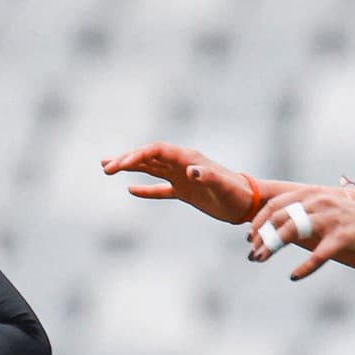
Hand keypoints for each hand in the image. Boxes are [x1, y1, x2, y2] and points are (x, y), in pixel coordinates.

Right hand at [102, 141, 258, 224]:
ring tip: (107, 167)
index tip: (119, 165)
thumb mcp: (224, 186)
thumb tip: (192, 170)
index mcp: (188, 158)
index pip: (156, 151)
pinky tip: (131, 190)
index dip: (137, 155)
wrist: (249, 204)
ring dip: (130, 167)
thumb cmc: (237, 194)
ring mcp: (182, 177)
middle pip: (149, 156)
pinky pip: (160, 188)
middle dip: (126, 160)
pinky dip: (145, 189)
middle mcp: (182, 164)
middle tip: (106, 167)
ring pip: (150, 168)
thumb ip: (208, 176)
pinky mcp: (184, 191)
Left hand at [247, 189, 354, 279]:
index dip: (258, 221)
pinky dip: (304, 267)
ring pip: (292, 231)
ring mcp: (331, 219)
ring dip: (271, 247)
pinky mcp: (342, 237)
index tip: (250, 237)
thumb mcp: (323, 208)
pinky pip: (318, 255)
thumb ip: (301, 211)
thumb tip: (271, 223)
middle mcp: (319, 202)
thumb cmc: (350, 220)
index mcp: (312, 194)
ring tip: (260, 259)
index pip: (275, 205)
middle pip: (279, 218)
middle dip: (262, 237)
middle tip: (253, 254)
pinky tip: (294, 276)